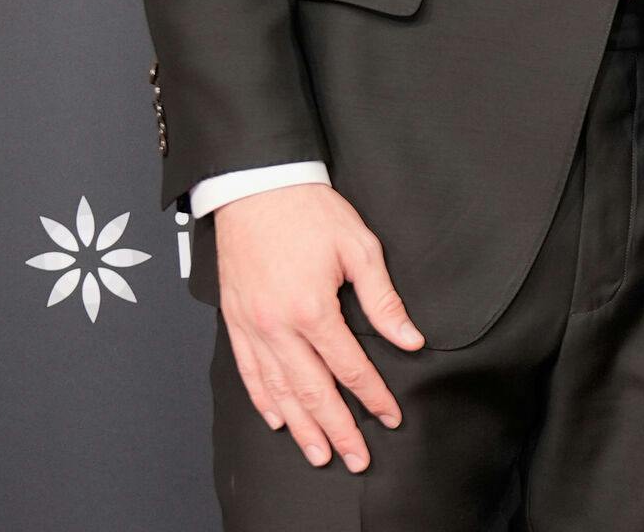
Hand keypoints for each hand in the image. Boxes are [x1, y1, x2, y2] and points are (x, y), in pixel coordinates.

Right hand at [215, 182, 423, 472]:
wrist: (259, 186)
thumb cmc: (311, 210)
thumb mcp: (359, 248)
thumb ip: (382, 299)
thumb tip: (408, 336)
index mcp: (312, 309)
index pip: (349, 366)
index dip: (373, 396)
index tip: (390, 417)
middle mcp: (278, 326)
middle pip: (312, 391)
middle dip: (337, 429)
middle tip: (356, 457)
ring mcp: (253, 326)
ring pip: (278, 390)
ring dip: (301, 426)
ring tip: (319, 453)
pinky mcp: (235, 320)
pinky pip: (248, 371)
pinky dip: (263, 399)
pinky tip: (278, 418)